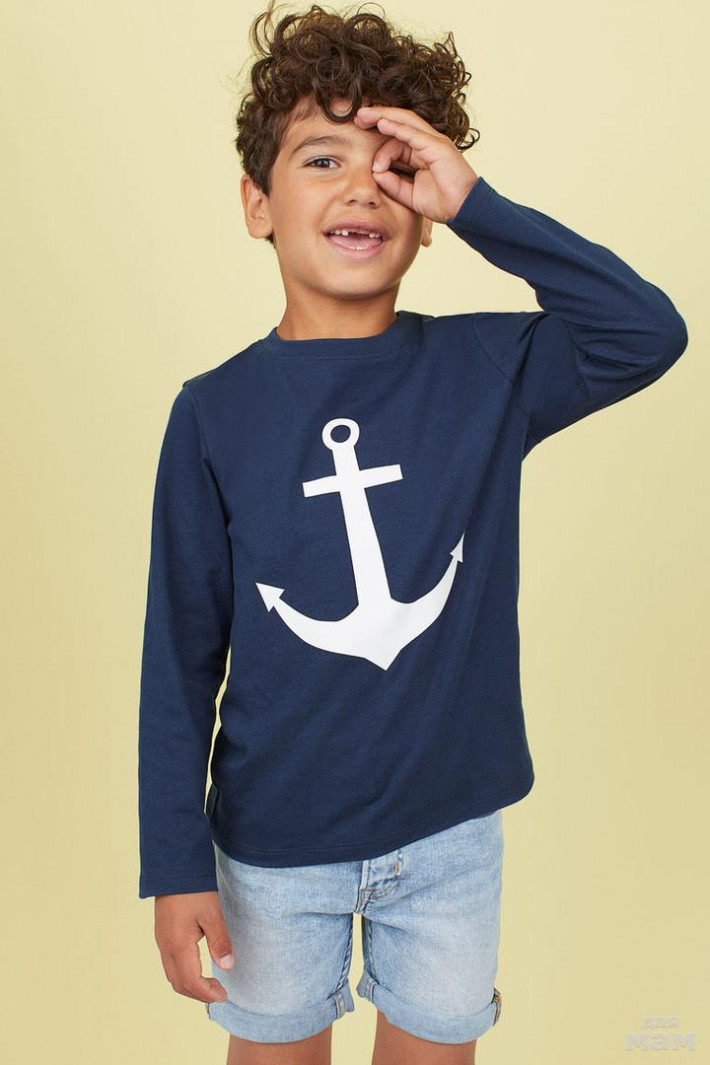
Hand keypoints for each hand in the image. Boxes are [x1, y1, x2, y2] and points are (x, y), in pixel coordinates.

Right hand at [154, 891, 233, 1003]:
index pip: (190, 981)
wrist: (173, 869)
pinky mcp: (162, 935)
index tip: (224, 995)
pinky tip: (197, 969)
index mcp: (177, 945)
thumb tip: (227, 966)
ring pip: (173, 975)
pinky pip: (170, 964)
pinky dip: (184, 975)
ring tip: (211, 985)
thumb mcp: (212, 913)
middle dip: (199, 994)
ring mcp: (161, 942)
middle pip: (179, 983)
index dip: (207, 993)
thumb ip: (219, 941)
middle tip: (219, 993)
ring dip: (191, 986)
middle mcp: (165, 947)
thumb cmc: (193, 890)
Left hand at [353, 105, 478, 223]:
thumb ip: (393, 184)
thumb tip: (375, 173)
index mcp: (422, 153)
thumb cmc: (443, 203)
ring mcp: (434, 142)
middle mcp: (428, 143)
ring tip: (364, 115)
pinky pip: (414, 134)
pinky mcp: (438, 147)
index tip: (359, 135)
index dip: (378, 135)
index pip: (397, 137)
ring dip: (383, 116)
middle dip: (377, 117)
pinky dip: (397, 127)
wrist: (465, 211)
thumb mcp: (409, 195)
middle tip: (357, 116)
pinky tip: (381, 123)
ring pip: (405, 122)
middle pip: (400, 122)